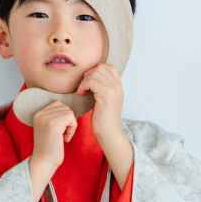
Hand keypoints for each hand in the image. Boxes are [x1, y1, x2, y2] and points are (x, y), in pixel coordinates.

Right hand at [28, 100, 76, 201]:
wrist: (44, 162)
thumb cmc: (50, 147)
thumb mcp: (50, 128)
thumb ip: (55, 116)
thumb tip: (71, 107)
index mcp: (38, 114)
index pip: (58, 104)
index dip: (64, 116)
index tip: (61, 130)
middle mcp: (40, 114)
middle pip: (64, 106)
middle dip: (69, 120)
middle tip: (64, 134)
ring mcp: (46, 118)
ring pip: (69, 112)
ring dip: (71, 125)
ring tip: (64, 136)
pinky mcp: (53, 124)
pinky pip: (71, 118)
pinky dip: (72, 128)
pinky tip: (66, 139)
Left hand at [77, 64, 132, 188]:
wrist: (109, 134)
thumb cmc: (103, 119)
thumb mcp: (105, 100)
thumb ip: (102, 88)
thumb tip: (91, 76)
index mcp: (119, 86)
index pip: (109, 67)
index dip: (96, 70)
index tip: (89, 82)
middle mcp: (118, 86)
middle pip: (100, 68)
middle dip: (88, 75)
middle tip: (83, 87)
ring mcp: (113, 90)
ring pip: (94, 74)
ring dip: (84, 81)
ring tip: (82, 91)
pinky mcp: (106, 95)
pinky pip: (91, 82)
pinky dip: (83, 86)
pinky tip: (82, 94)